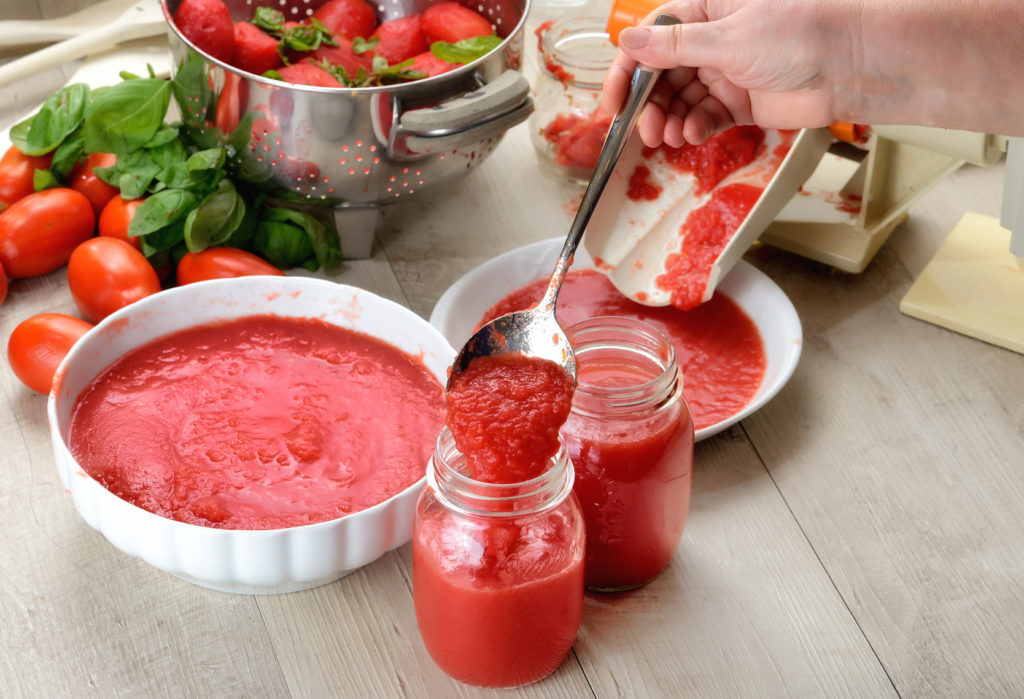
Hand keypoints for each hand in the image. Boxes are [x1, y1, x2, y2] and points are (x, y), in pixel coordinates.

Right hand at [600, 0, 843, 146]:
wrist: (852, 65)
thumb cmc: (802, 34)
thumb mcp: (729, 36)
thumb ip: (675, 45)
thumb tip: (630, 40)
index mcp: (704, 11)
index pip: (650, 40)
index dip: (627, 71)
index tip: (614, 103)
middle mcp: (711, 40)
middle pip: (661, 76)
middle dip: (649, 105)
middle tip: (646, 130)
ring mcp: (726, 71)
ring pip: (680, 100)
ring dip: (669, 120)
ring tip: (669, 137)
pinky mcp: (741, 101)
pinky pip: (704, 117)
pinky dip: (694, 128)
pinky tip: (692, 135)